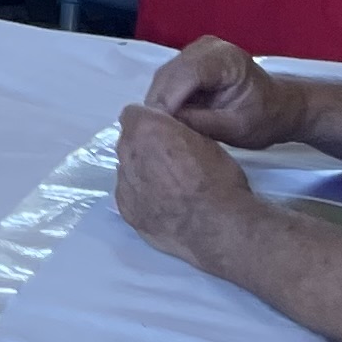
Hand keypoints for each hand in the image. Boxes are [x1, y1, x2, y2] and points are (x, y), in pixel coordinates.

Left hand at [113, 102, 264, 268]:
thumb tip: (171, 135)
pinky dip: (142, 197)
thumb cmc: (218, 180)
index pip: (134, 114)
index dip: (151, 122)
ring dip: (142, 173)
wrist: (218, 227)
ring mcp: (123, 184)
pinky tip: (164, 207)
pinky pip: (129, 195)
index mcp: (146, 129)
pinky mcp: (125, 211)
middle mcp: (127, 153)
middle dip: (144, 147)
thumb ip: (177, 132)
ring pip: (127, 169)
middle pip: (128, 142)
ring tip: (169, 188)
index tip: (166, 133)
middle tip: (170, 162)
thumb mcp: (206, 141)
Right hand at [141, 35, 307, 148]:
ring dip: (159, 101)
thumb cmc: (264, 119)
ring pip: (165, 76)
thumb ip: (202, 123)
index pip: (187, 74)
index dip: (168, 99)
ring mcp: (195, 51)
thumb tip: (166, 124)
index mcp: (226, 58)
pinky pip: (169, 79)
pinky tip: (166, 118)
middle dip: (159, 103)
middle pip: (170, 73)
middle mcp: (206, 47)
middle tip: (153, 133)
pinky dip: (165, 99)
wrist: (278, 108)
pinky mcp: (189, 60)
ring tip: (158, 128)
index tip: (157, 128)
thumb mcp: (237, 128)